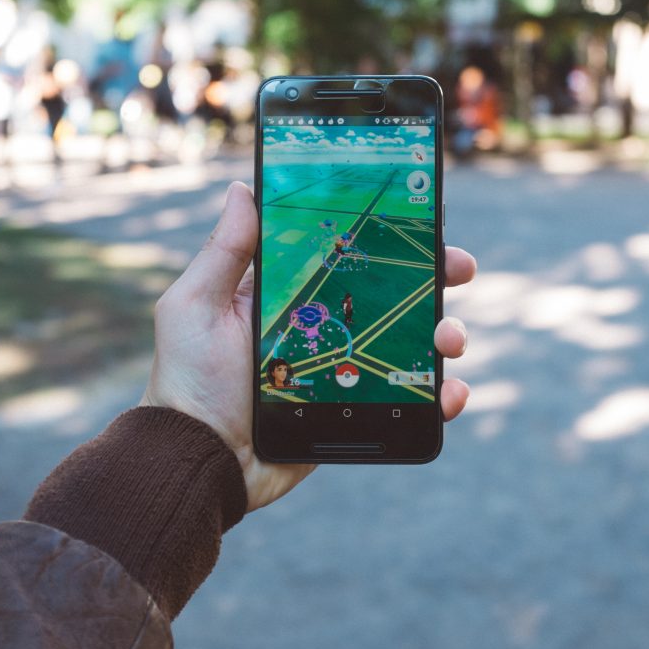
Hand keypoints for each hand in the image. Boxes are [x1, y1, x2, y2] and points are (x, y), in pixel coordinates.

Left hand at [141, 182, 476, 511]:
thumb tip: (242, 188)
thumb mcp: (196, 306)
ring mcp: (345, 368)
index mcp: (289, 295)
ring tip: (450, 340)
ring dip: (444, 333)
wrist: (201, 460)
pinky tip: (449, 394)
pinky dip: (440, 396)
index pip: (348, 254)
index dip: (387, 236)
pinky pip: (409, 399)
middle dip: (433, 277)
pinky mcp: (356, 410)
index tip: (422, 221)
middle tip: (459, 268)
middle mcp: (323, 326)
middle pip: (392, 293)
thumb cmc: (189, 381)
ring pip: (410, 343)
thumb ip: (224, 251)